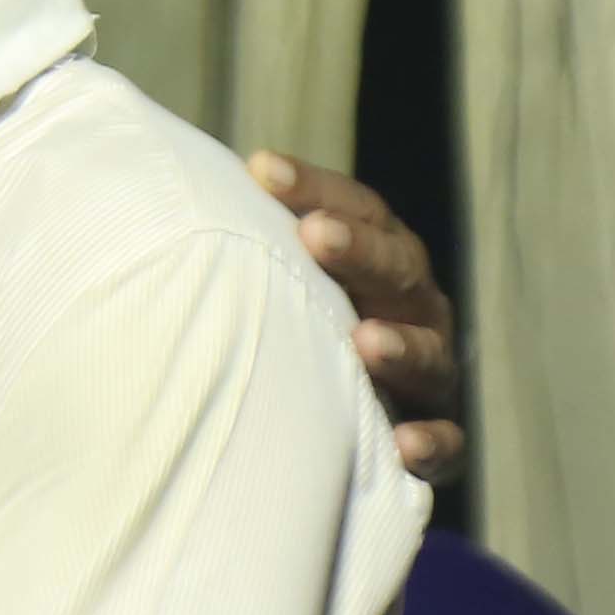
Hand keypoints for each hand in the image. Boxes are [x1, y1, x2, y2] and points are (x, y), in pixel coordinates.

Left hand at [251, 154, 461, 480]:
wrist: (342, 426)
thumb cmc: (295, 332)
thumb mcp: (282, 282)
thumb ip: (252, 241)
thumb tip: (168, 184)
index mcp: (383, 258)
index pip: (361, 210)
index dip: (315, 188)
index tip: (260, 169)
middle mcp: (414, 308)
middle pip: (398, 269)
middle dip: (359, 252)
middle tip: (315, 234)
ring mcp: (431, 373)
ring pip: (429, 354)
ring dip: (401, 347)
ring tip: (365, 341)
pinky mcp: (436, 439)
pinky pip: (446, 442)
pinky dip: (430, 443)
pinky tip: (403, 445)